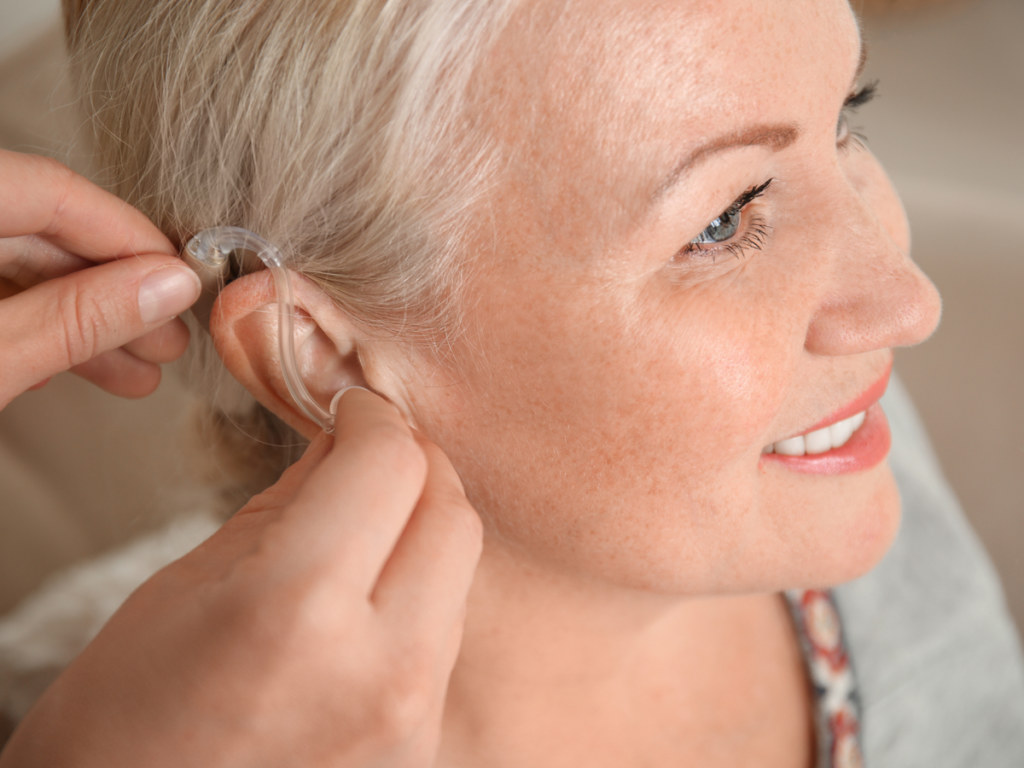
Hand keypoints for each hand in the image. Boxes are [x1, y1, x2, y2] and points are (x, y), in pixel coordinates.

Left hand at [0, 149, 200, 407]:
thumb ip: (76, 318)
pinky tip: (62, 360)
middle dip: (108, 291)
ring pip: (11, 264)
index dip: (127, 235)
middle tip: (165, 337)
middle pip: (35, 227)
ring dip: (76, 319)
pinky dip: (27, 323)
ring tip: (133, 368)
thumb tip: (167, 288)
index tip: (181, 280)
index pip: (50, 190)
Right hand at [0, 388, 482, 767]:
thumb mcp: (187, 584)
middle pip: (451, 512)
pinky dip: (420, 587)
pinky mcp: (423, 745)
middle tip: (369, 451)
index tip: (352, 409)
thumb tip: (343, 445)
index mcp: (298, 609)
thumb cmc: (124, 722)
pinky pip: (448, 632)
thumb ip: (285, 503)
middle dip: (414, 462)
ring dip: (422, 525)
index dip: (372, 417)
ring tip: (366, 520)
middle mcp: (380, 667)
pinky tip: (371, 587)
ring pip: (461, 570)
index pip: (390, 464)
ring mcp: (413, 717)